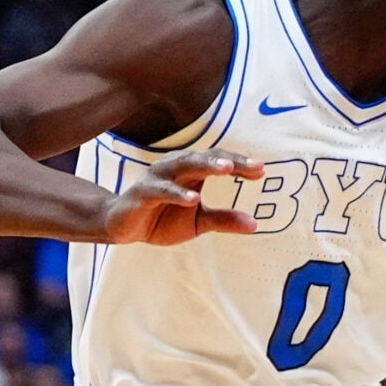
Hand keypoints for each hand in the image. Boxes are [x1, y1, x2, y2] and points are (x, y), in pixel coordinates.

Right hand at [96, 149, 263, 245]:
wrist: (124, 228)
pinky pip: (160, 190)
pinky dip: (177, 193)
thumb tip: (255, 225)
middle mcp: (176, 169)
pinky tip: (193, 198)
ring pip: (182, 166)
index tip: (261, 169)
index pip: (218, 161)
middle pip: (204, 158)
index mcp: (191, 172)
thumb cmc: (163, 218)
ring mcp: (158, 179)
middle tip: (251, 165)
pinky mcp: (141, 194)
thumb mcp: (199, 222)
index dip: (239, 164)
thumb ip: (224, 220)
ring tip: (226, 170)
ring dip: (204, 166)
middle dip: (228, 160)